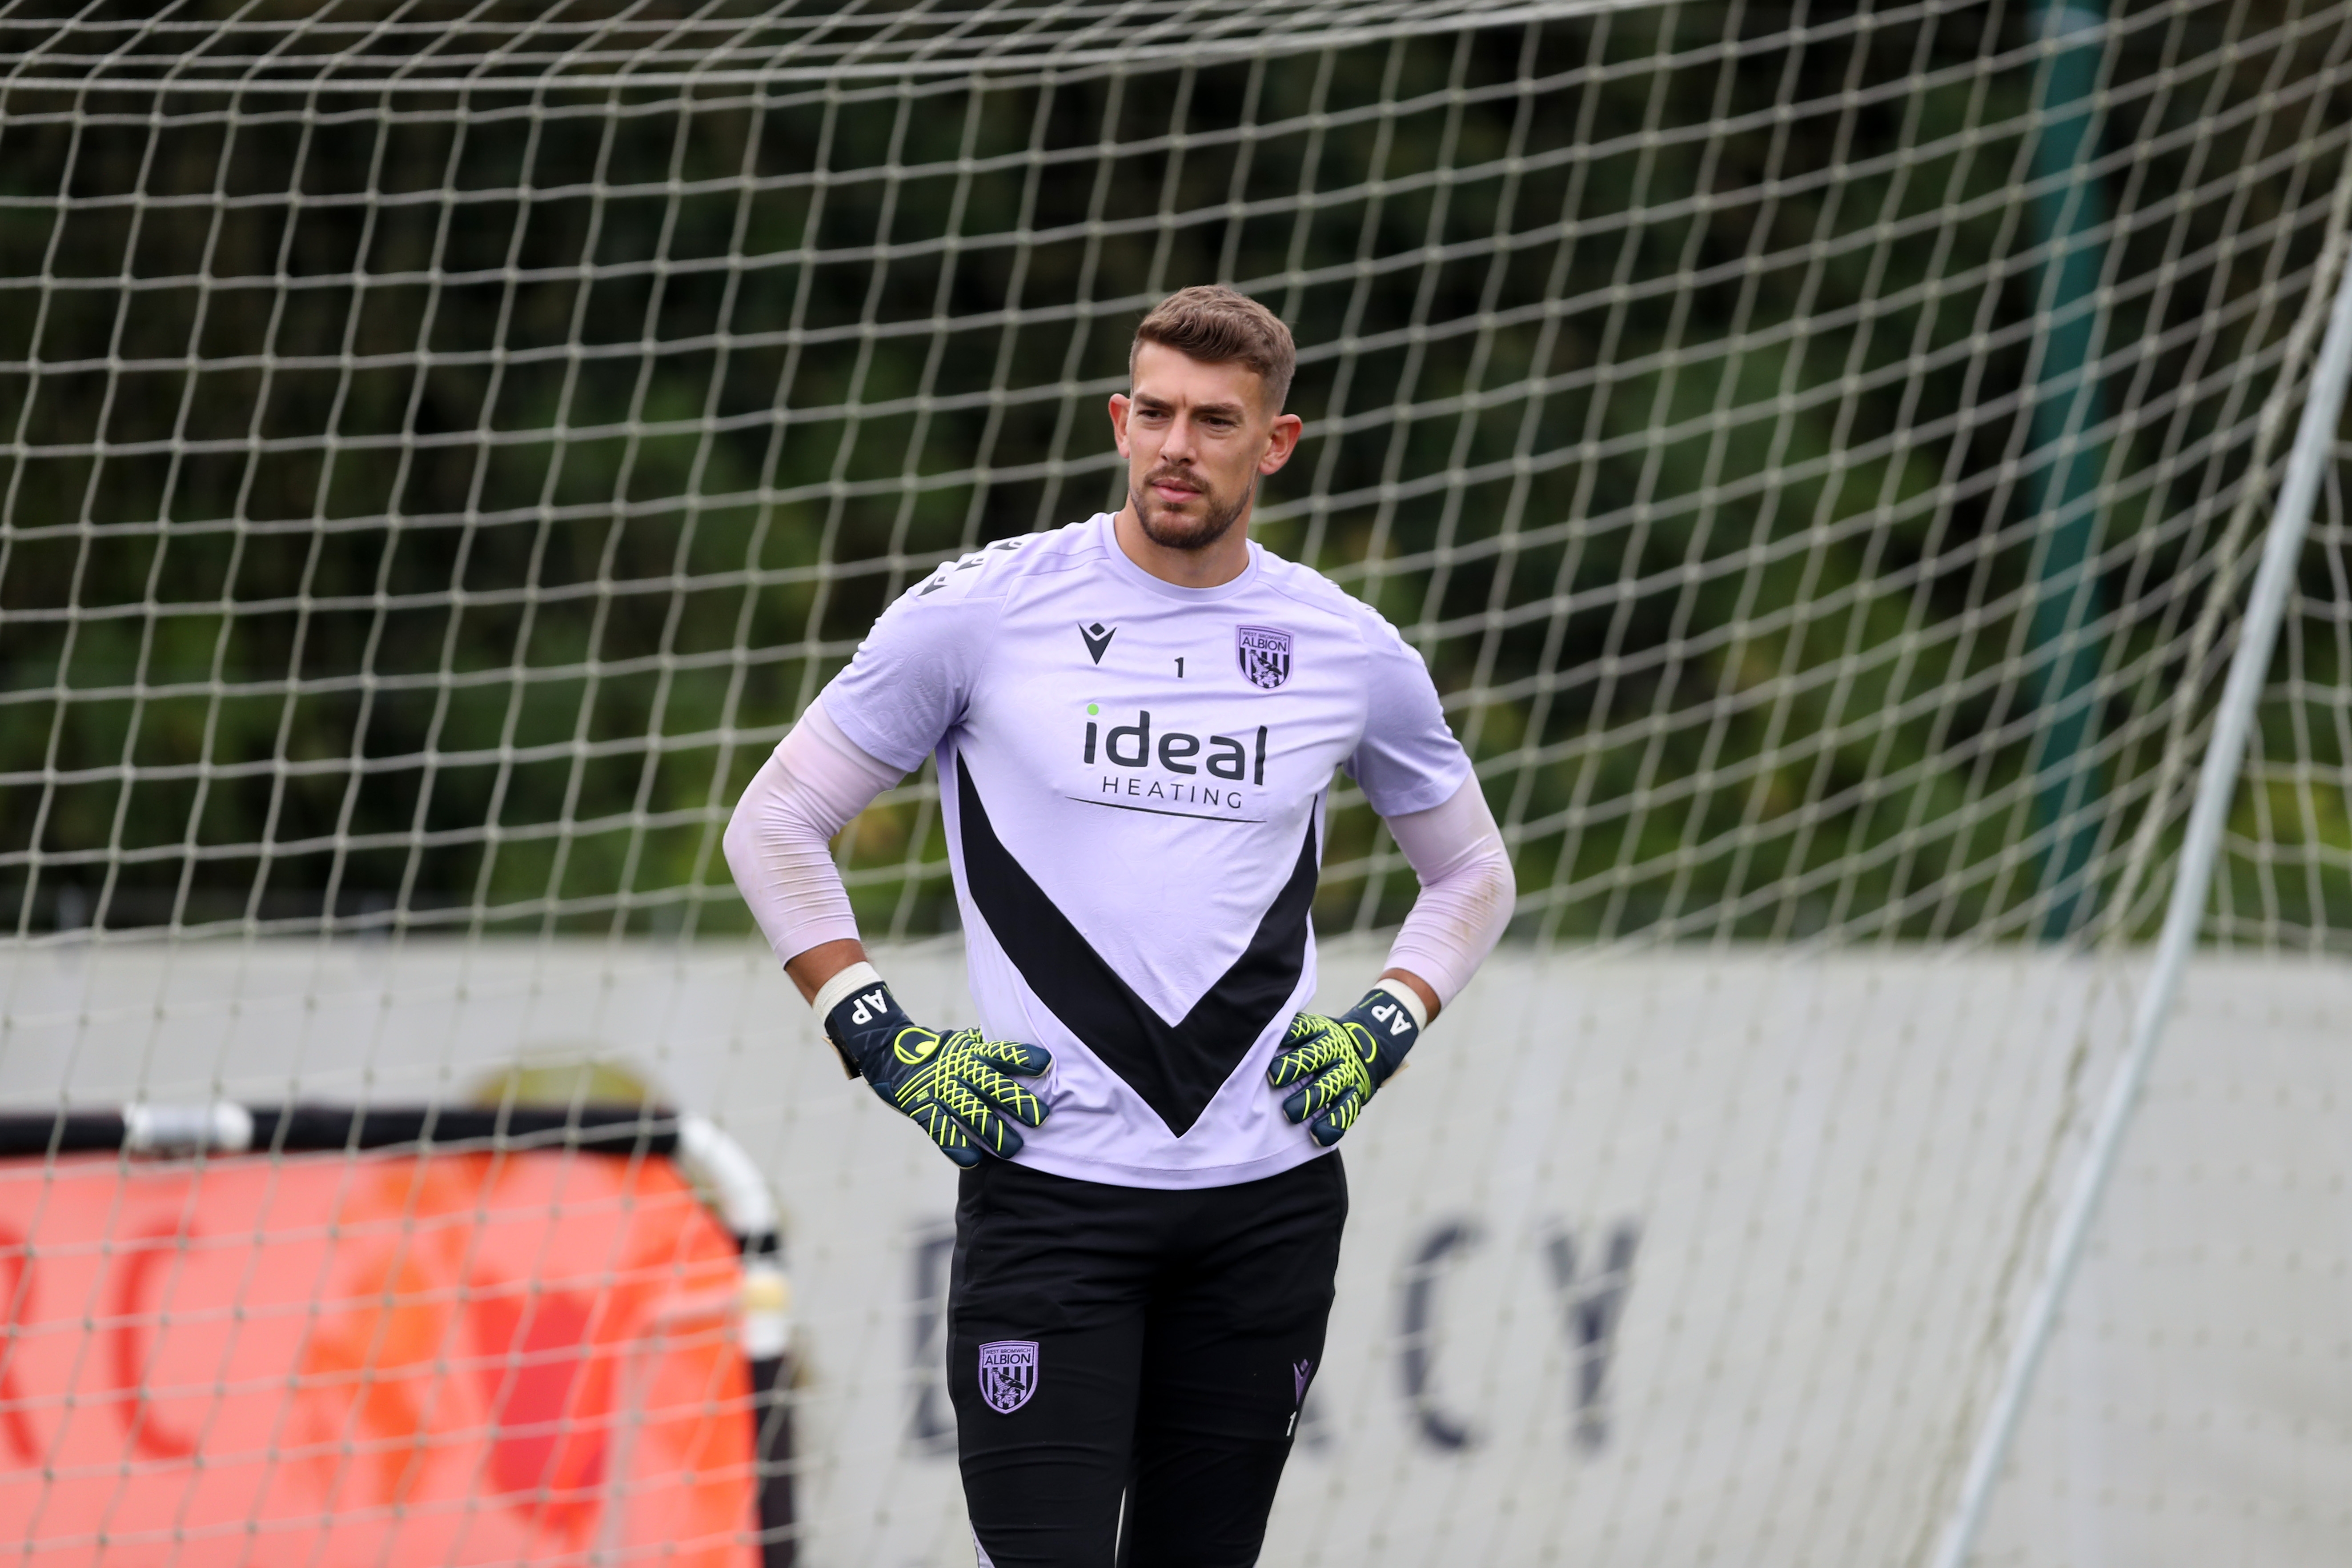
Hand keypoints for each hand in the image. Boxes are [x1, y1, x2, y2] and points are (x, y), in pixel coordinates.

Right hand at [823, 977, 1051, 1166]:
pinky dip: (956, 1144)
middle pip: (991, 1084)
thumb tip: (1037, 1061)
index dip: (1022, 1057)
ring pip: (969, 1110)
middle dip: (1017, 1101)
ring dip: (993, 1130)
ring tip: (1015, 1149)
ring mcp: (938, 1088)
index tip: (1046, 1064)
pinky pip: (939, 1127)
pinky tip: (973, 1160)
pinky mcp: (919, 1106)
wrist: (889, 1052)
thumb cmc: (940, 1053)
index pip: (1001, 1052)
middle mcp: (958, 1069)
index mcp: (972, 1051)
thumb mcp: (966, 1044)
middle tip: (1042, 1117)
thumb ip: (992, 1053)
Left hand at [1265, 984, 1422, 1146]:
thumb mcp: (1311, 1030)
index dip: (1287, 1037)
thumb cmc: (1321, 1044)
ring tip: (1289, 1113)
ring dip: (1309, 1099)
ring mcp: (1346, 1074)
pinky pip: (1346, 1110)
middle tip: (1274, 1078)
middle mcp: (1334, 1050)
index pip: (1302, 1030)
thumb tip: (1255, 1049)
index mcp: (1319, 1031)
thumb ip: (1288, 1036)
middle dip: (1294, 1067)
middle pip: (1315, 1057)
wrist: (1371, 1046)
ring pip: (1329, 1086)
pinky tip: (1316, 1134)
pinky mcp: (1355, 1096)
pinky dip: (1332, 1124)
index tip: (1268, 1045)